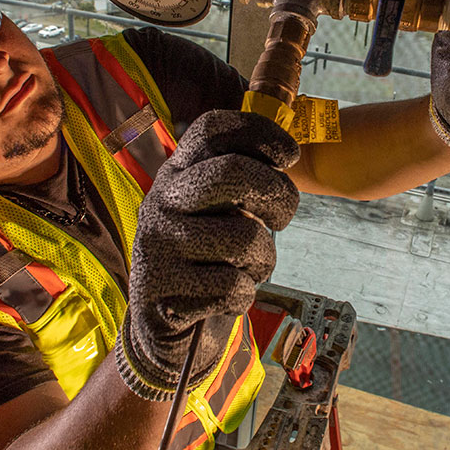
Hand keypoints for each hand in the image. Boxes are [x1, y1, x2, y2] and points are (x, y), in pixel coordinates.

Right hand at [115, 109, 299, 399]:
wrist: (158, 322)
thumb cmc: (205, 256)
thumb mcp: (214, 209)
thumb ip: (241, 180)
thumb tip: (289, 155)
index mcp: (178, 171)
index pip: (214, 128)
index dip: (261, 132)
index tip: (291, 156)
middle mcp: (162, 198)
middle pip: (232, 173)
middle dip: (277, 194)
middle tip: (282, 218)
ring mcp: (157, 242)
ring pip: (244, 238)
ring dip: (263, 261)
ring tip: (246, 268)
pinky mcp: (160, 287)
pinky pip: (232, 286)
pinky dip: (242, 296)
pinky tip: (224, 296)